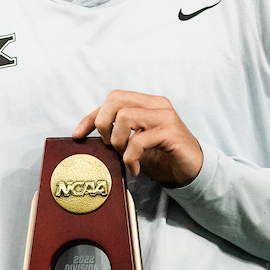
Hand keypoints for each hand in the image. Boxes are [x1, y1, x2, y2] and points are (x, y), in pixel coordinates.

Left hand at [72, 90, 202, 185]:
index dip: (91, 117)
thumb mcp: (135, 143)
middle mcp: (156, 104)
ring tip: (125, 156)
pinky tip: (134, 168)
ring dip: (118, 142)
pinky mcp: (170, 132)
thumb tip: (87, 137)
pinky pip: (138, 141)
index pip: (112, 99)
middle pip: (115, 99)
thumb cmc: (162, 156)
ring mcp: (165, 116)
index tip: (78, 134)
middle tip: (110, 145)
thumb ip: (117, 135)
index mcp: (146, 102)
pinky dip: (130, 158)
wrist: (192, 170)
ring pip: (125, 117)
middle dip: (103, 124)